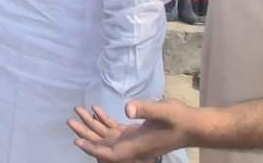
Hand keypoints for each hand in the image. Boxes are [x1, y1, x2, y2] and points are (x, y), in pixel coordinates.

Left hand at [68, 99, 197, 160]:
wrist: (193, 126)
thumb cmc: (179, 120)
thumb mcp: (163, 111)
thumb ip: (145, 109)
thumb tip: (128, 108)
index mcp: (137, 146)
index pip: (111, 153)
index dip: (93, 149)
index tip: (77, 142)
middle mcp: (133, 146)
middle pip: (105, 144)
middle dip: (86, 134)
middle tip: (70, 121)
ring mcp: (134, 140)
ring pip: (108, 136)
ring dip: (93, 125)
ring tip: (78, 111)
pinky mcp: (137, 133)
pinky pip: (116, 130)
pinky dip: (105, 121)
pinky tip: (97, 109)